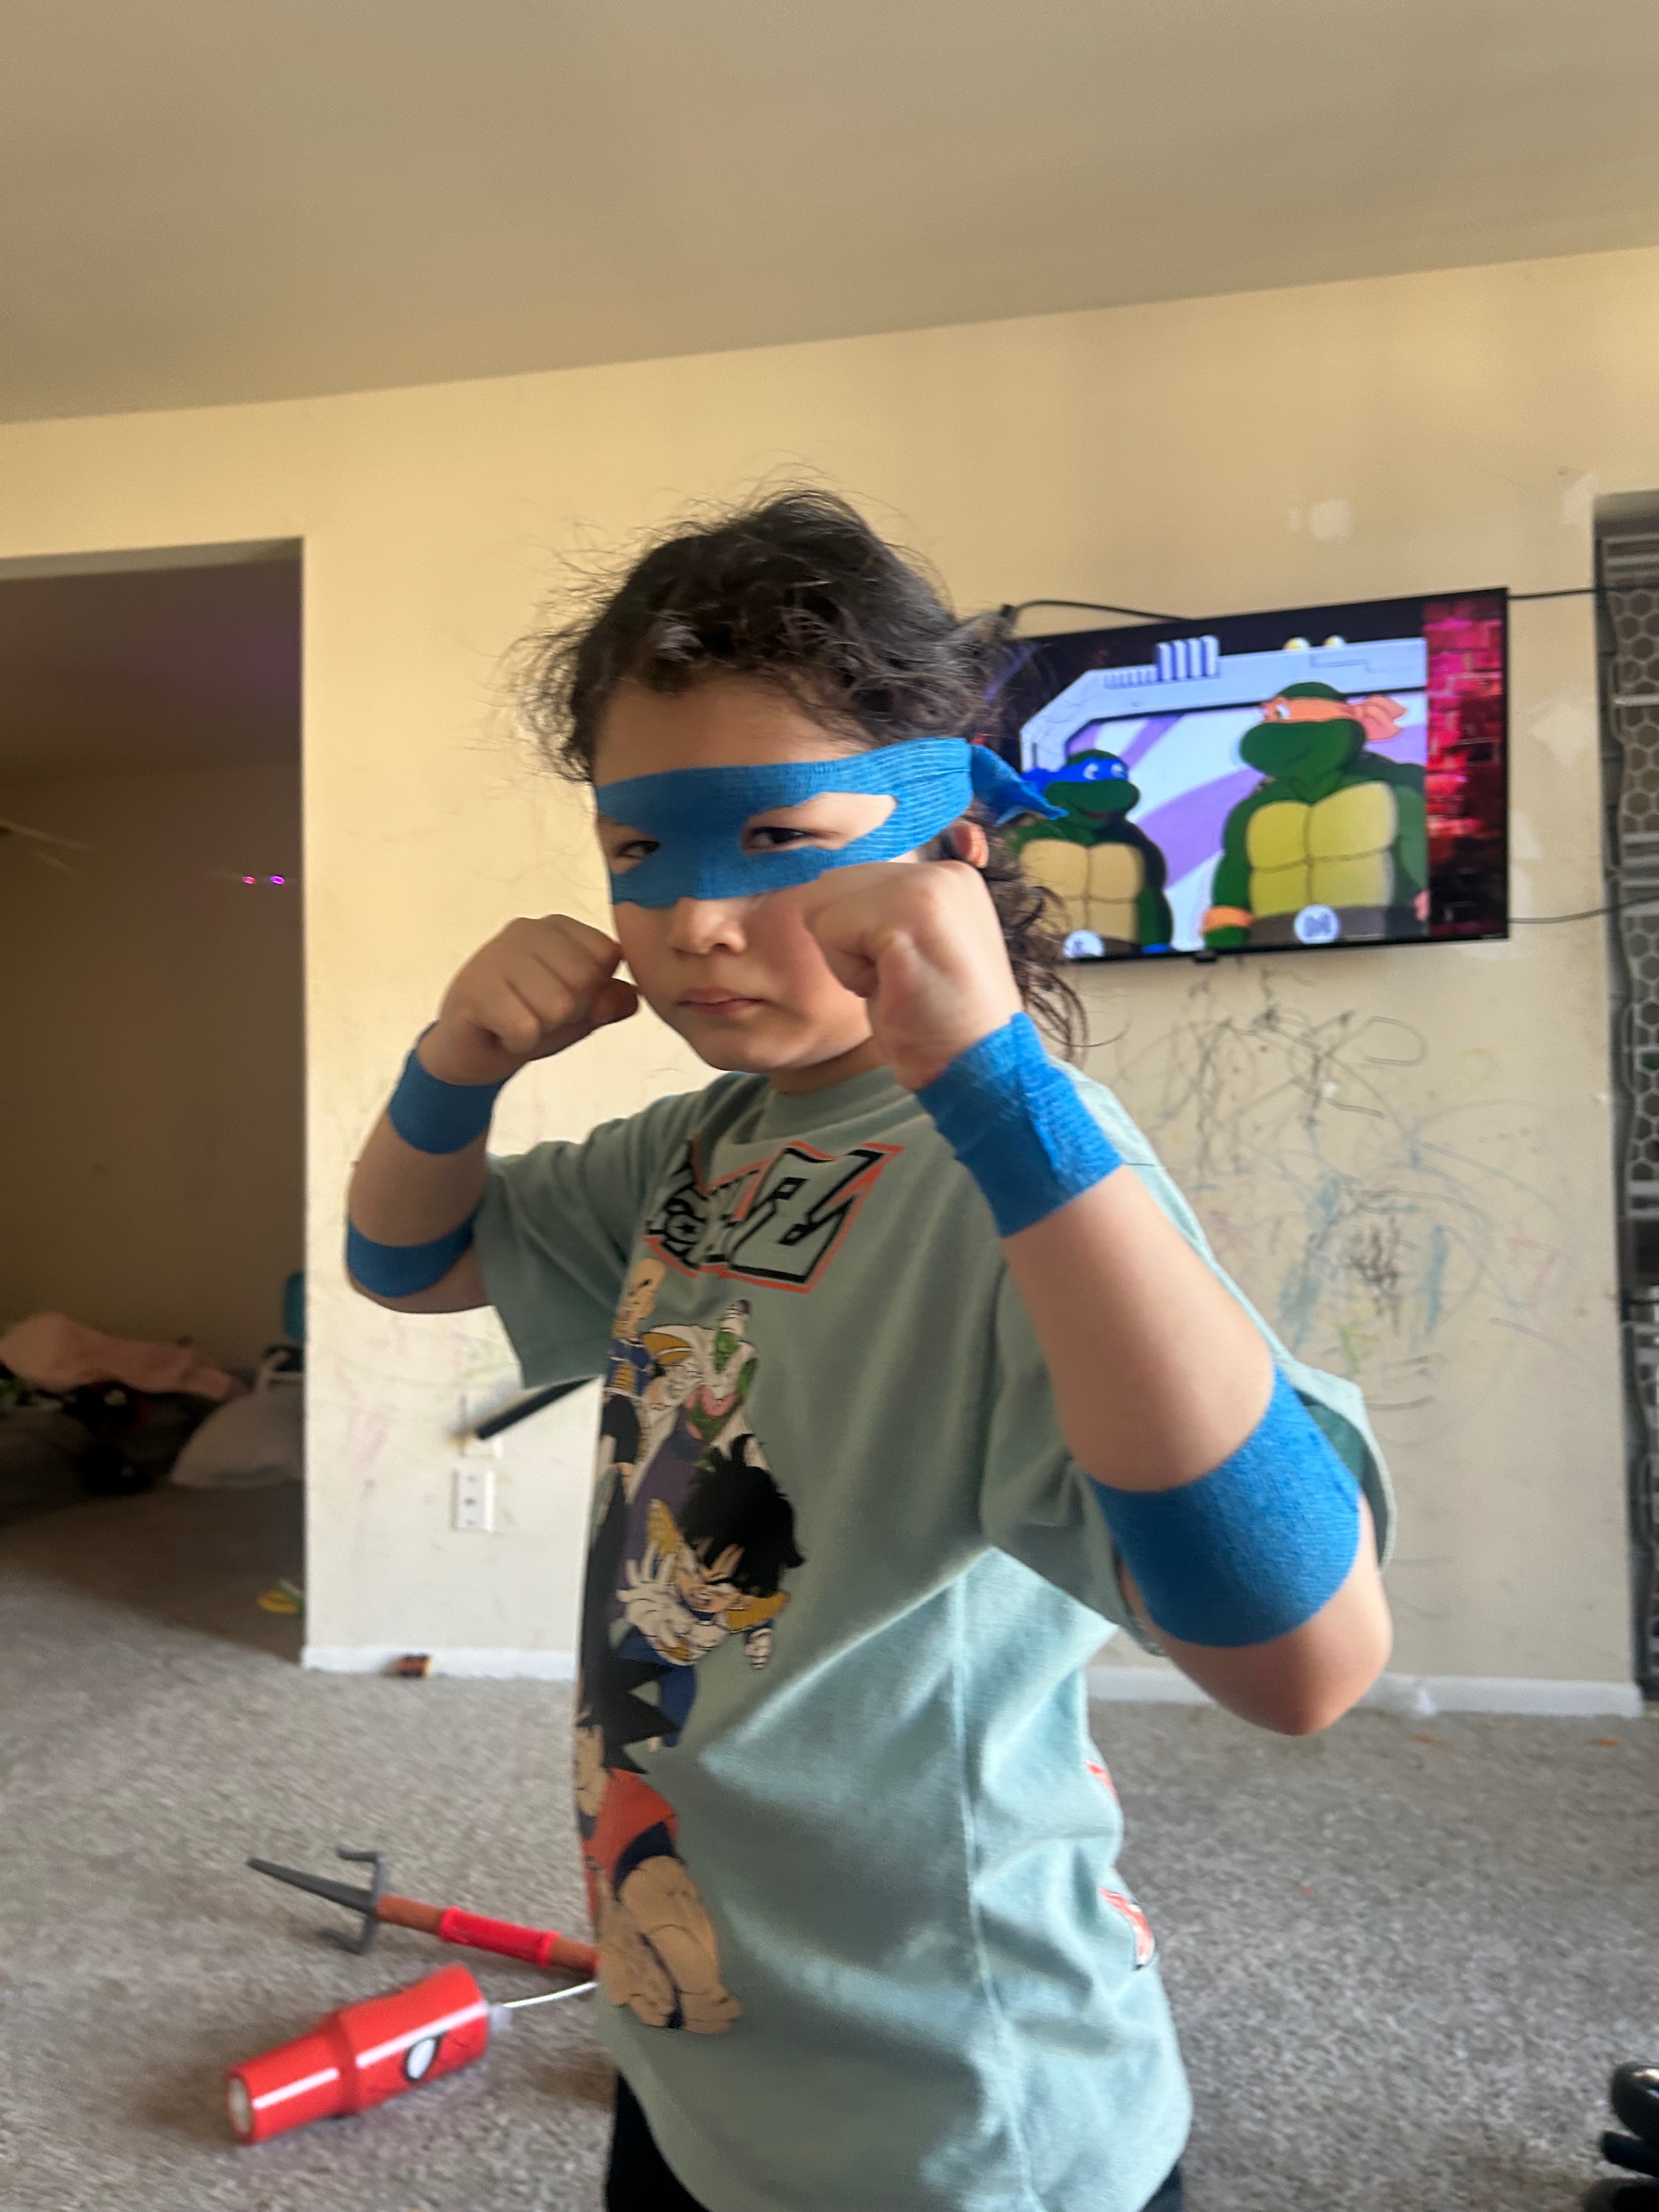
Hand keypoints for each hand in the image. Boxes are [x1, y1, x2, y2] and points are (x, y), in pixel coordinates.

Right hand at [423, 915, 638, 1084]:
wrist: (470, 1051)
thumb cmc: (528, 1021)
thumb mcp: (581, 1014)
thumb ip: (610, 1001)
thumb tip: (632, 996)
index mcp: (559, 927)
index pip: (608, 956)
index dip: (595, 991)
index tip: (565, 1000)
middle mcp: (527, 929)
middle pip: (584, 981)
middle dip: (569, 1013)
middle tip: (537, 1014)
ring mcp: (496, 955)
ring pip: (557, 1006)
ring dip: (542, 1029)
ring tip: (518, 1020)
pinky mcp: (475, 989)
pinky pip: (526, 1028)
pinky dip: (519, 1042)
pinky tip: (500, 1031)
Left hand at [794, 861, 1020, 1090]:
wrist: (980, 1066)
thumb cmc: (939, 1022)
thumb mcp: (909, 949)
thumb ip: (879, 914)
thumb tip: (816, 896)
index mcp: (947, 876)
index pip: (857, 879)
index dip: (857, 936)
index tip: (904, 970)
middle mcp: (942, 871)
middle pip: (835, 885)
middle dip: (846, 942)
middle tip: (898, 980)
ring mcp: (928, 886)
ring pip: (827, 905)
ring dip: (846, 958)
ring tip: (896, 983)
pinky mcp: (908, 913)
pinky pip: (831, 932)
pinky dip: (849, 972)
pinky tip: (893, 989)